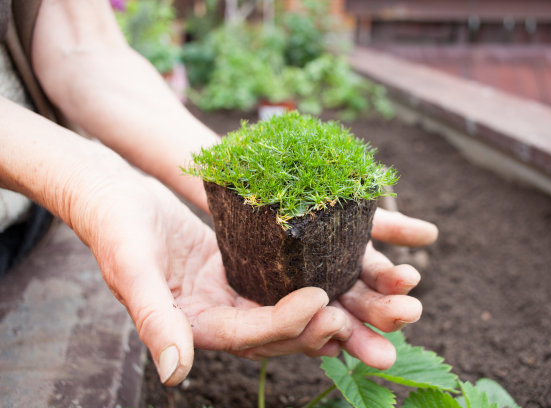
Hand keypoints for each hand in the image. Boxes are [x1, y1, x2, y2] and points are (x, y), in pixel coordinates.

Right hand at [87, 176, 436, 385]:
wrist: (113, 196)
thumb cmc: (113, 227)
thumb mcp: (129, 269)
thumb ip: (154, 319)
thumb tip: (175, 374)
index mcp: (196, 324)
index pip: (252, 332)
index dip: (287, 321)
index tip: (322, 301)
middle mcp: (225, 313)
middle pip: (290, 329)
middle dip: (341, 325)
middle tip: (391, 317)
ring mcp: (240, 290)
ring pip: (302, 303)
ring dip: (351, 303)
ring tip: (400, 297)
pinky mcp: (249, 264)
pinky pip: (295, 274)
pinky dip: (328, 272)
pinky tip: (365, 265)